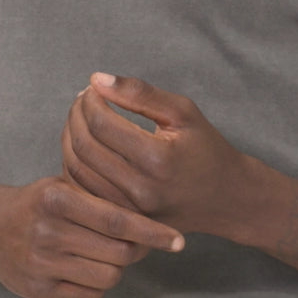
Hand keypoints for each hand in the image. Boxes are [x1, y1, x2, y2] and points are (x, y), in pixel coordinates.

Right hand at [0, 175, 183, 297]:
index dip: (152, 232)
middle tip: (139, 244)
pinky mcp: (38, 291)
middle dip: (137, 250)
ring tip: (108, 254)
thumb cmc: (38, 203)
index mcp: (58, 198)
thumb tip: (153, 221)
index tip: (178, 240)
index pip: (118, 220)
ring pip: (109, 276)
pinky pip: (90, 295)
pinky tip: (90, 268)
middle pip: (119, 252)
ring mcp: (42, 264)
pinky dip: (99, 284)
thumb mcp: (64, 186)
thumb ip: (102, 199)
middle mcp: (48, 231)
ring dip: (118, 268)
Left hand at [62, 73, 250, 236]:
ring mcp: (129, 209)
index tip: (93, 88)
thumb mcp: (182, 111)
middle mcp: (140, 189)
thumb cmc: (206, 148)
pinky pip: (84, 189)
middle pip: (85, 147)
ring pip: (77, 170)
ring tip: (81, 117)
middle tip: (82, 100)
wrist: (226, 198)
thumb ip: (140, 93)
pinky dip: (76, 163)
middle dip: (76, 116)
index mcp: (157, 158)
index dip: (89, 100)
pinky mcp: (123, 219)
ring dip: (71, 138)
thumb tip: (97, 78)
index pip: (102, 123)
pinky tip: (85, 143)